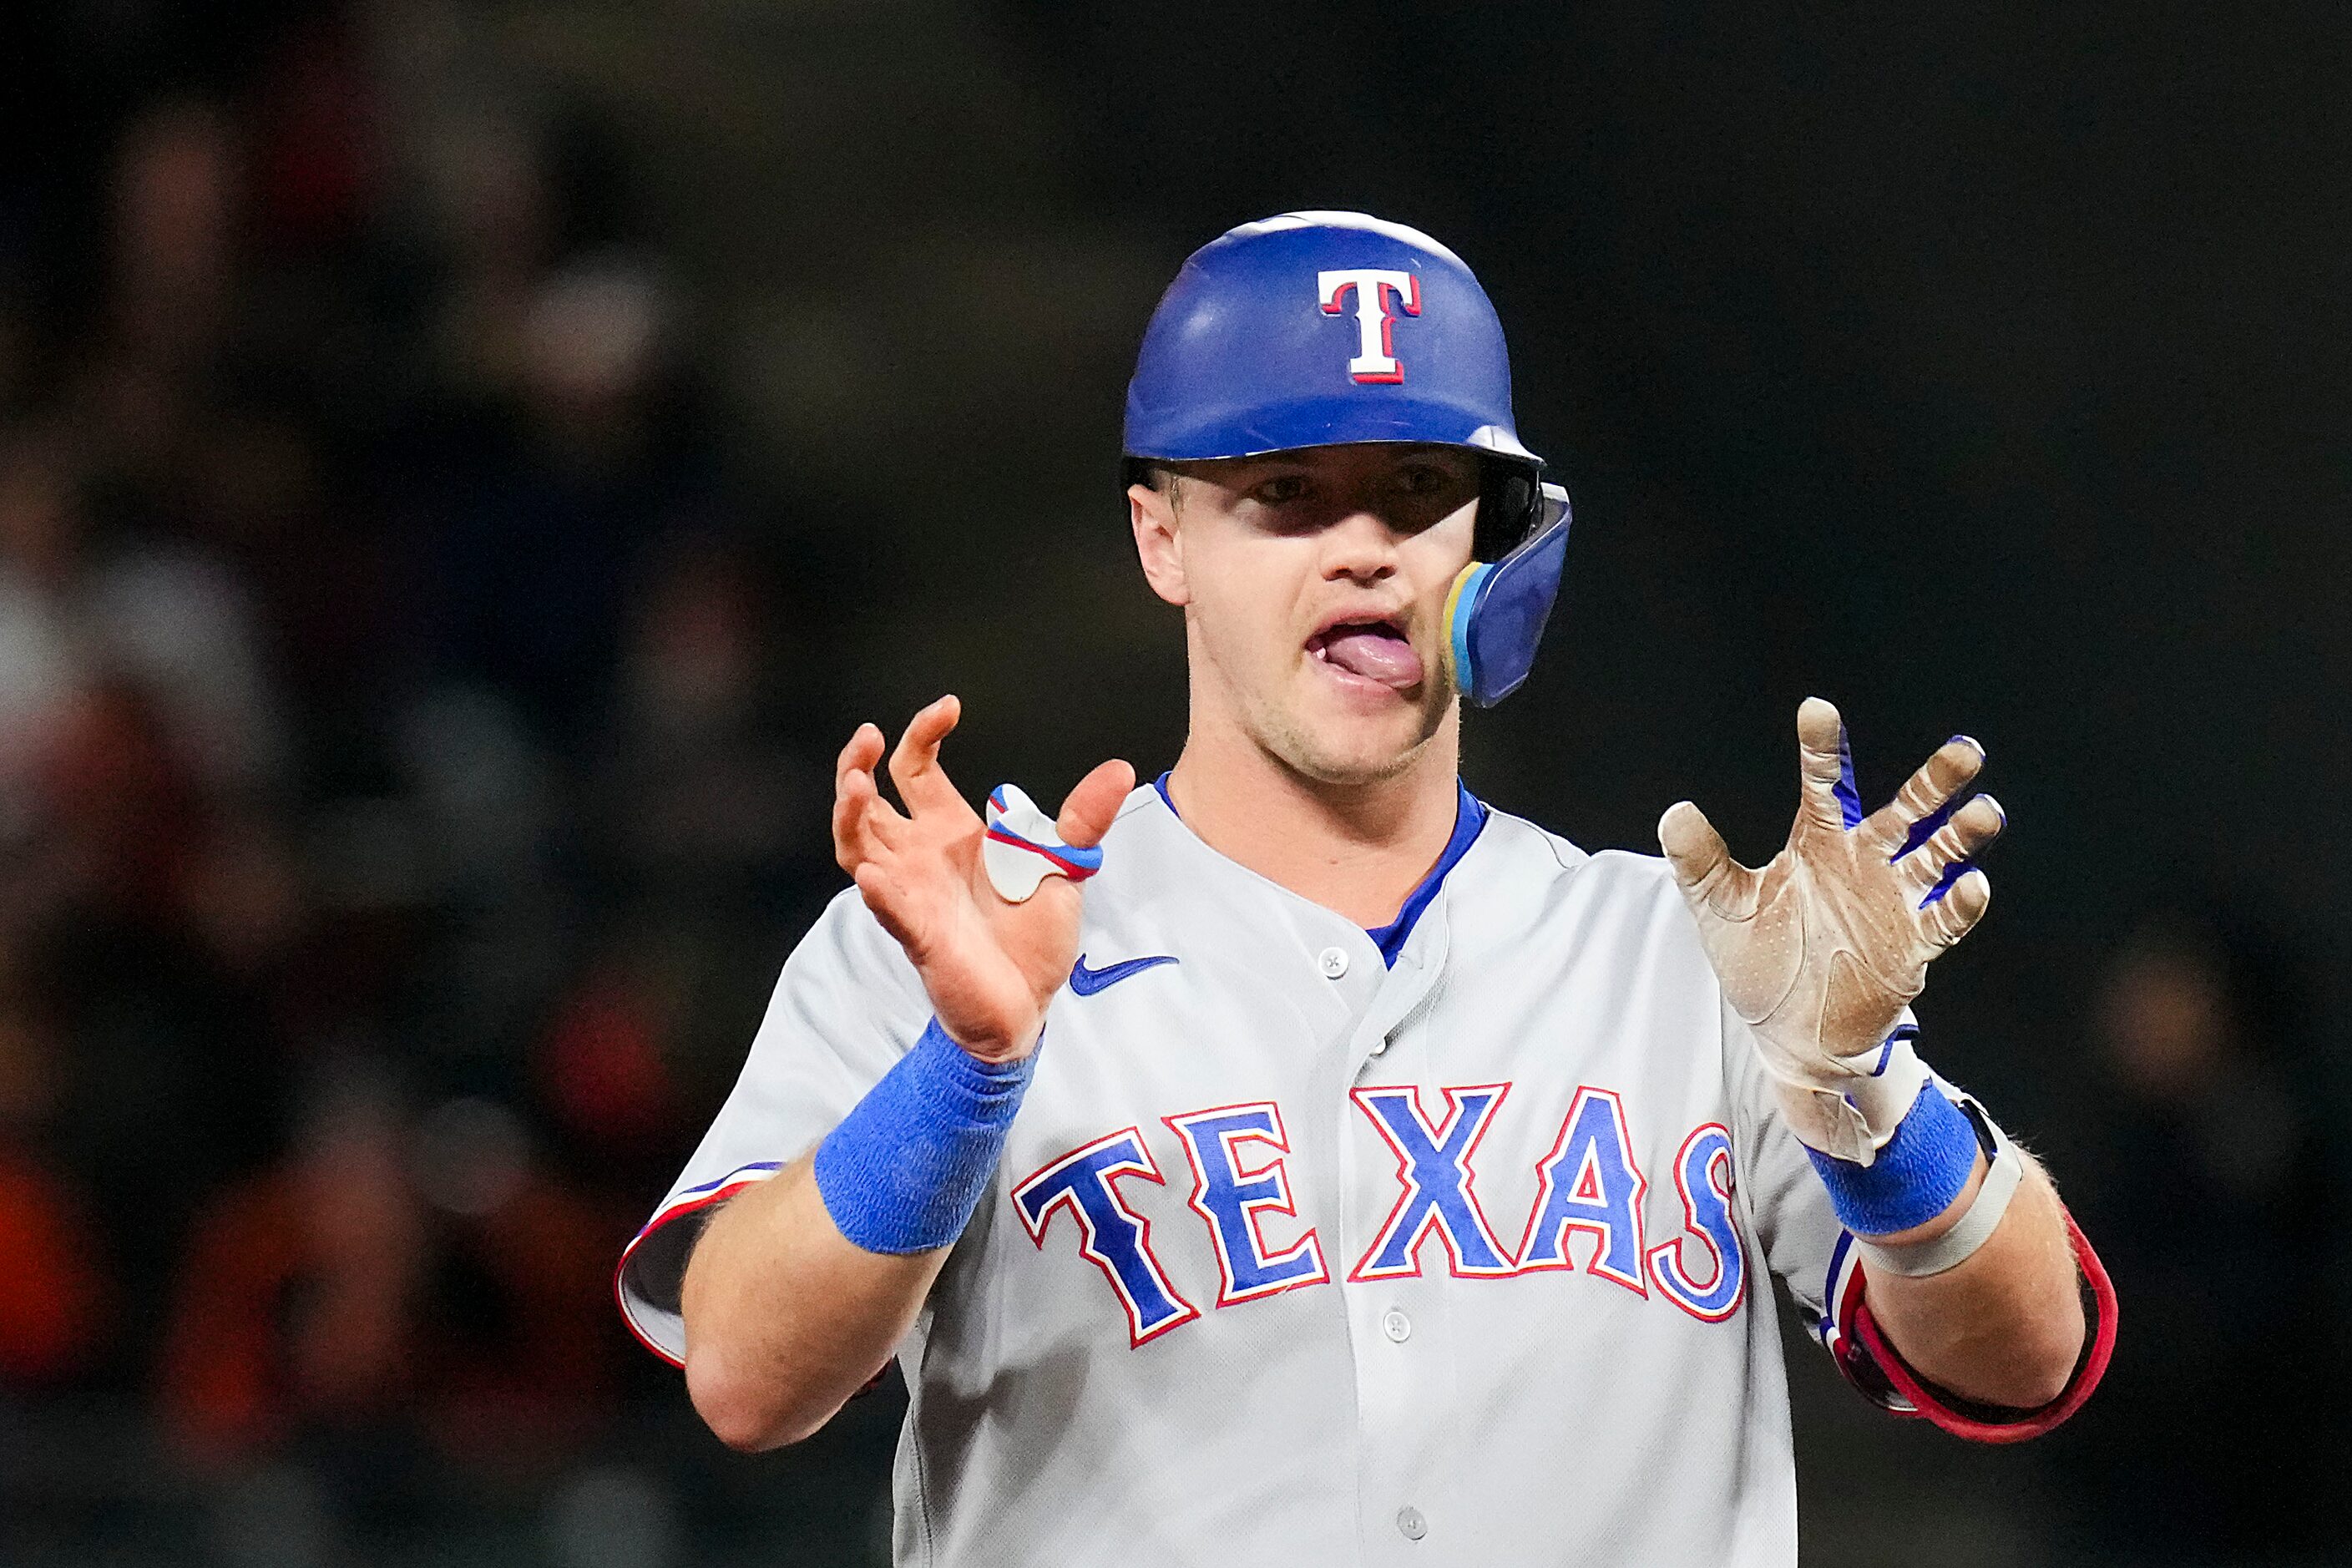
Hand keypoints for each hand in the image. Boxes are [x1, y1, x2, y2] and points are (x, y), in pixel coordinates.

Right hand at [832, 696, 1133, 1063]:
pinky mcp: (920, 937)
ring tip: (857, 787)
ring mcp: (912, 896)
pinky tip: (875, 874)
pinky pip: (890, 910)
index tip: (948, 707)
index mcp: (950, 832)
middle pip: (867, 803)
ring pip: (857, 849)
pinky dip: (880, 892)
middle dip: (856, 767)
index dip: (922, 734)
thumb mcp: (1063, 866)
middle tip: (867, 738)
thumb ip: (1082, 818)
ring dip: (851, 817)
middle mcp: (920, 857)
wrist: (1028, 1005)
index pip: (915, 770)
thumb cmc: (1031, 938)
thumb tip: (1119, 768)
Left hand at [1657, 698, 2002, 1157]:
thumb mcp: (1721, 909)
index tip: (1818, 710)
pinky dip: (1959, 904)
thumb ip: (1700, 863)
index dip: (1821, 749)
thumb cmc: (1758, 963)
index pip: (1823, 786)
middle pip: (1907, 811)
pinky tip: (1972, 885)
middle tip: (1965, 751)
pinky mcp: (1911, 947)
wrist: (1788, 1034)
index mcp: (1816, 846)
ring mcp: (1891, 903)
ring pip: (1936, 857)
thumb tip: (1674, 814)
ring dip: (1961, 836)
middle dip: (1936, 781)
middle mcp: (1862, 865)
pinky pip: (1941, 920)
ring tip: (1983, 812)